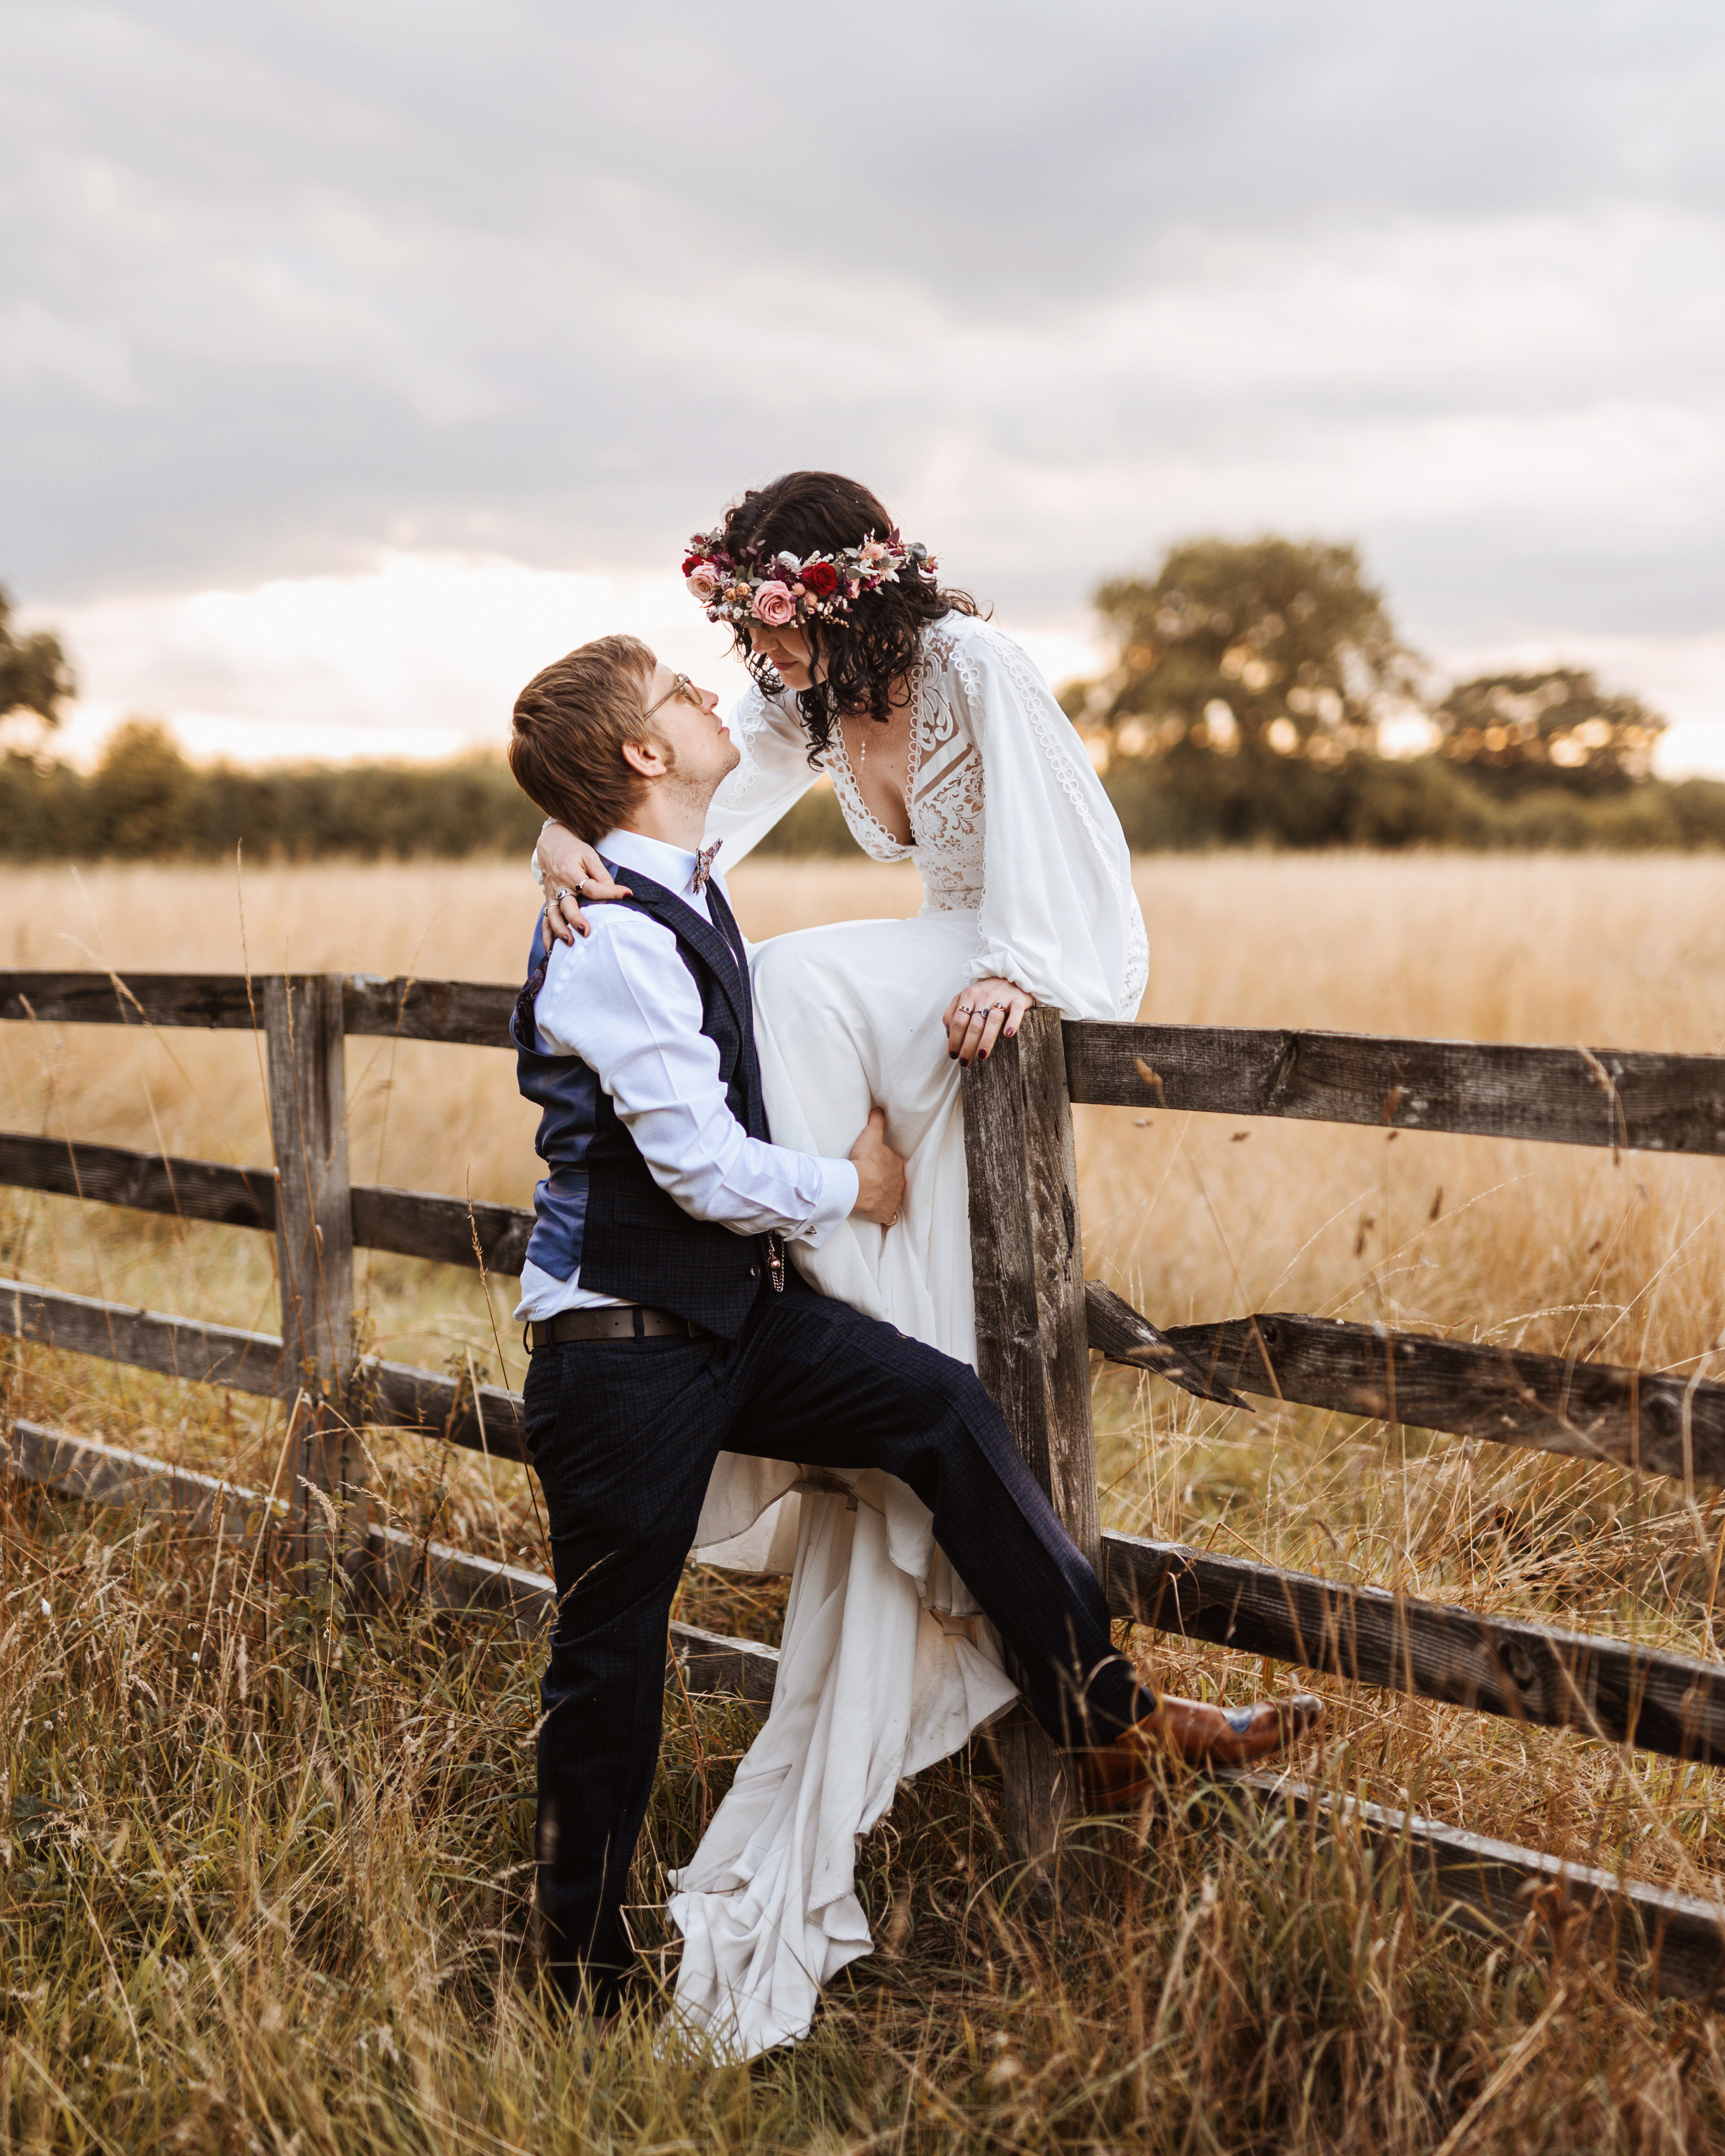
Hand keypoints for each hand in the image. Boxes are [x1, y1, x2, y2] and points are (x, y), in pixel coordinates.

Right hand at [537, 823, 632, 947]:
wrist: (550, 844)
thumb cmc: (574, 850)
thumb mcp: (589, 855)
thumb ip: (601, 874)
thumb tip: (614, 892)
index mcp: (570, 872)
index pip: (591, 886)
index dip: (609, 892)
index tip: (627, 894)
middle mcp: (558, 885)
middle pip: (567, 905)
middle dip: (575, 919)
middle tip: (586, 931)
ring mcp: (551, 895)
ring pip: (553, 916)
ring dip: (560, 931)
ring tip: (570, 943)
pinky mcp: (548, 901)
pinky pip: (545, 920)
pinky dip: (547, 936)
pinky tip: (552, 950)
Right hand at [848, 1106, 906, 1226]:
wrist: (860, 1184)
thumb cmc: (866, 1160)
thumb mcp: (871, 1135)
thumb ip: (877, 1122)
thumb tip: (879, 1109)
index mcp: (895, 1165)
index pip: (892, 1162)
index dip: (884, 1162)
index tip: (875, 1163)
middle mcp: (898, 1182)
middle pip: (893, 1180)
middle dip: (886, 1179)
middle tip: (873, 1178)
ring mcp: (893, 1199)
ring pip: (892, 1196)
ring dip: (886, 1195)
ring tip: (875, 1194)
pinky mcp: (885, 1212)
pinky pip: (887, 1215)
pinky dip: (884, 1215)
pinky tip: (879, 1214)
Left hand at [943, 977, 1033, 1064]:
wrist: (1011, 976)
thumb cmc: (986, 992)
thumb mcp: (965, 997)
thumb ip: (952, 1012)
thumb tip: (948, 1033)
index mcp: (969, 996)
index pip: (958, 1020)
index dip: (954, 1039)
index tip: (953, 1054)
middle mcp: (984, 996)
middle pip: (974, 1024)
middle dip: (967, 1045)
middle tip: (965, 1061)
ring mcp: (1002, 997)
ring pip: (993, 1020)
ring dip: (986, 1039)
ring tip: (982, 1055)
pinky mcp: (1018, 999)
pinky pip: (1016, 1011)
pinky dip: (1012, 1022)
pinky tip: (1008, 1034)